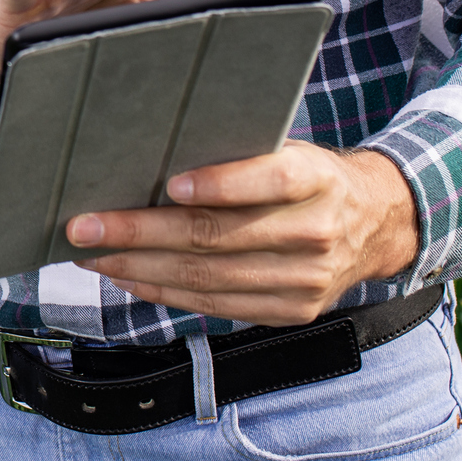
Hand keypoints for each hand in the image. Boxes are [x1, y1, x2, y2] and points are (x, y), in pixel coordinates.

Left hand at [68, 143, 418, 325]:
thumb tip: (152, 157)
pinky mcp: (292, 310)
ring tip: (92, 254)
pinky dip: (164, 292)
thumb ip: (240, 156)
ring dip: (140, 268)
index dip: (221, 183)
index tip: (169, 184)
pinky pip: (217, 306)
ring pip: (209, 278)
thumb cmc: (310, 176)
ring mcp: (306, 279)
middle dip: (141, 233)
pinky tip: (127, 277)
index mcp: (317, 178)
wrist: (377, 223)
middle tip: (84, 226)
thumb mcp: (290, 150)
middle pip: (219, 236)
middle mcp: (315, 231)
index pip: (272, 180)